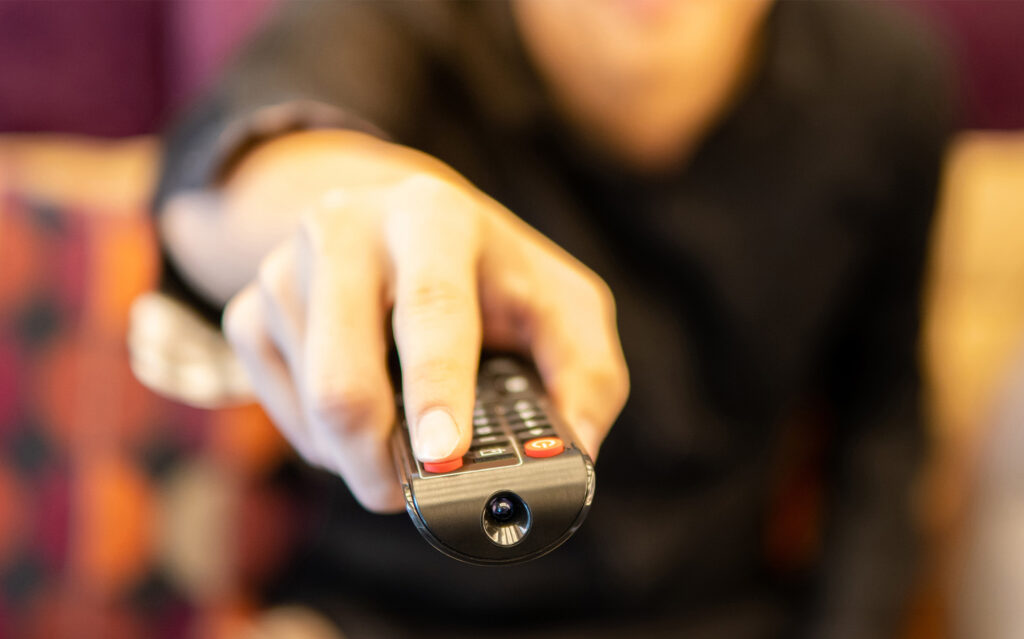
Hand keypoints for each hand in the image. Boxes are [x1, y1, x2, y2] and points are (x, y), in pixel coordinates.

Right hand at [217, 131, 628, 512]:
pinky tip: (362, 413)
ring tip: (402, 429)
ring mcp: (285, 265)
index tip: (445, 458)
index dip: (437, 389)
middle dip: (381, 460)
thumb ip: (587, 374)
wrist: (404, 225)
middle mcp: (346, 227)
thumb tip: (575, 452)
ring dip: (358, 451)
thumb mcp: (564, 304)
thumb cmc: (495, 277)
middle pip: (343, 379)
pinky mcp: (249, 307)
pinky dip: (321, 439)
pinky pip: (275, 409)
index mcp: (433, 215)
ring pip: (311, 407)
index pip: (431, 307)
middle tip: (413, 496)